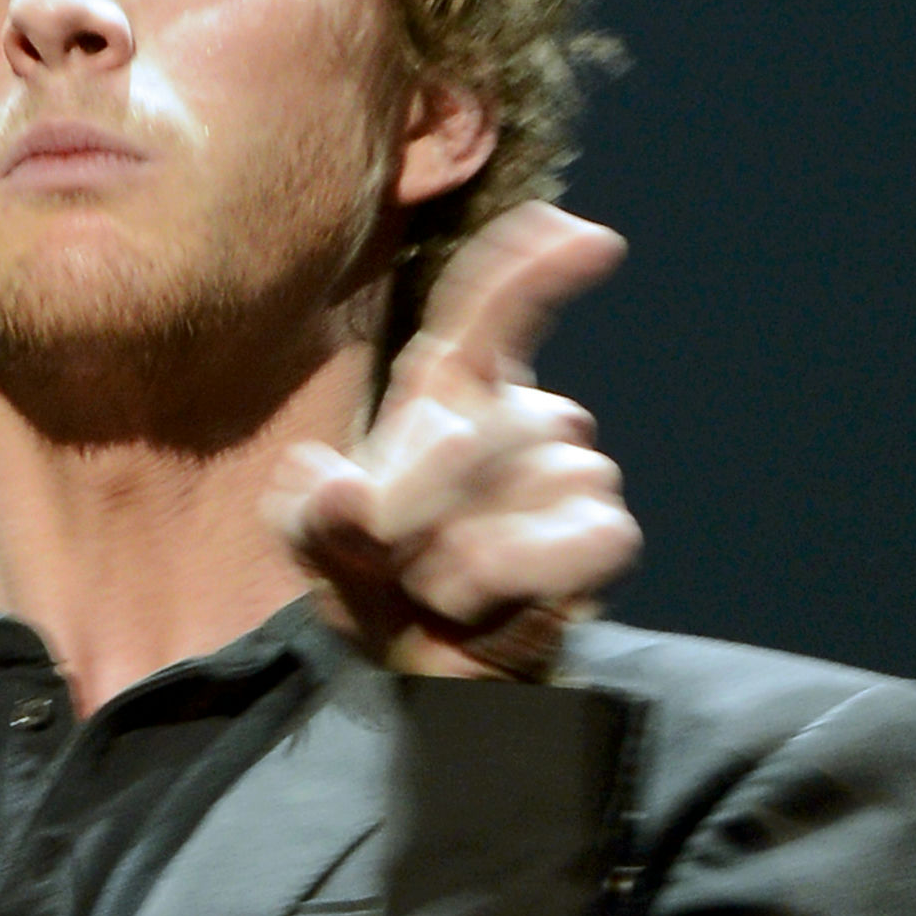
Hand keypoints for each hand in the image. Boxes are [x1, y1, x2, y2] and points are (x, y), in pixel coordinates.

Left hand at [267, 204, 640, 680]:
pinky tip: (496, 605)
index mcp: (451, 395)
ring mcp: (573, 473)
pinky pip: (572, 541)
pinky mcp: (605, 535)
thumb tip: (327, 484)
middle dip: (412, 509)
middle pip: (470, 428)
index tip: (589, 237)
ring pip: (512, 494)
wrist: (426, 678)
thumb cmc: (379, 588)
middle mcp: (521, 418)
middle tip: (396, 564)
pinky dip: (518, 582)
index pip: (486, 312)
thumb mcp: (320, 549)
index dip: (529, 266)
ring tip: (444, 593)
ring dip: (456, 564)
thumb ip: (310, 516)